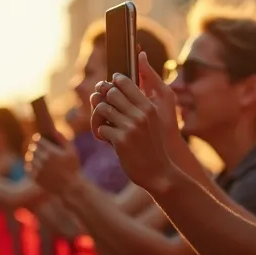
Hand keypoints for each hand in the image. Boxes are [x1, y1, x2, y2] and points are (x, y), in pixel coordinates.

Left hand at [28, 135, 82, 194]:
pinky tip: (36, 166)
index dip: (38, 139)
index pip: (37, 140)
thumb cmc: (73, 168)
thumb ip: (63, 139)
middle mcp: (43, 160)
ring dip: (32, 156)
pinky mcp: (36, 178)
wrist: (70, 187)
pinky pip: (28, 168)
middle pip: (32, 148)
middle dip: (35, 147)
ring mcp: (38, 169)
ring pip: (29, 158)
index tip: (40, 141)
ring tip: (37, 157)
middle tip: (38, 149)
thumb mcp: (72, 152)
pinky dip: (30, 166)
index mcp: (51, 151)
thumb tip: (55, 130)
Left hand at [89, 52, 179, 192]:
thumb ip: (137, 106)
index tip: (109, 87)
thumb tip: (110, 90)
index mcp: (149, 107)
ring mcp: (131, 127)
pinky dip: (101, 134)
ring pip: (102, 108)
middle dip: (103, 99)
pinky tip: (108, 141)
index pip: (125, 82)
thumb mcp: (153, 122)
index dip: (113, 82)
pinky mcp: (121, 141)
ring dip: (98, 117)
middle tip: (103, 109)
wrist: (158, 172)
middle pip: (110, 92)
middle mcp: (141, 114)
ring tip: (103, 126)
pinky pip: (101, 129)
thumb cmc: (151, 146)